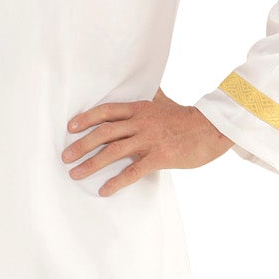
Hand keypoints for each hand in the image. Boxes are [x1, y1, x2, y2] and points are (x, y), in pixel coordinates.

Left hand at [61, 88, 233, 196]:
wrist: (213, 130)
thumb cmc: (188, 119)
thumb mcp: (166, 103)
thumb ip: (152, 98)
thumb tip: (148, 88)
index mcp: (140, 109)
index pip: (107, 111)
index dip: (86, 119)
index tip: (70, 128)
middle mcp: (141, 122)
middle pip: (104, 132)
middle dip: (81, 145)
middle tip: (65, 157)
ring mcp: (150, 140)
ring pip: (114, 152)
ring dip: (92, 164)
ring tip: (76, 174)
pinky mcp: (160, 156)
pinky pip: (133, 171)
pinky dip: (116, 182)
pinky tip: (104, 191)